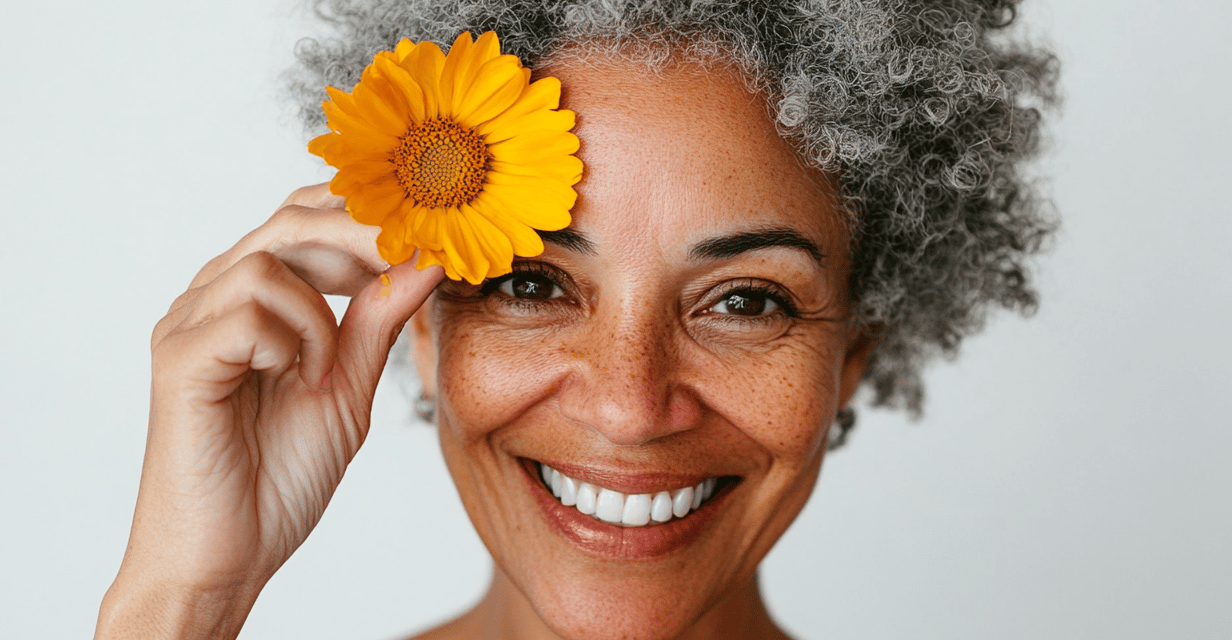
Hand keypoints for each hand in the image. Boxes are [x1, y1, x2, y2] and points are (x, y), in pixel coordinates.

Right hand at [97, 184, 442, 637]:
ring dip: (320, 314)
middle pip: (288, 220)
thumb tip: (427, 255)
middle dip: (361, 236)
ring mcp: (189, 323)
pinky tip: (290, 381)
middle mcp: (212, 295)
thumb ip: (380, 317)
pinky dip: (287, 344)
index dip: (366, 214)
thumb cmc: (279, 473)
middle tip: (407, 260)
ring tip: (321, 371)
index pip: (303, 216)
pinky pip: (247, 314)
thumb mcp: (348, 383)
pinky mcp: (179, 360)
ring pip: (269, 261)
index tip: (425, 232)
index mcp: (251, 294)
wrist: (230, 554)